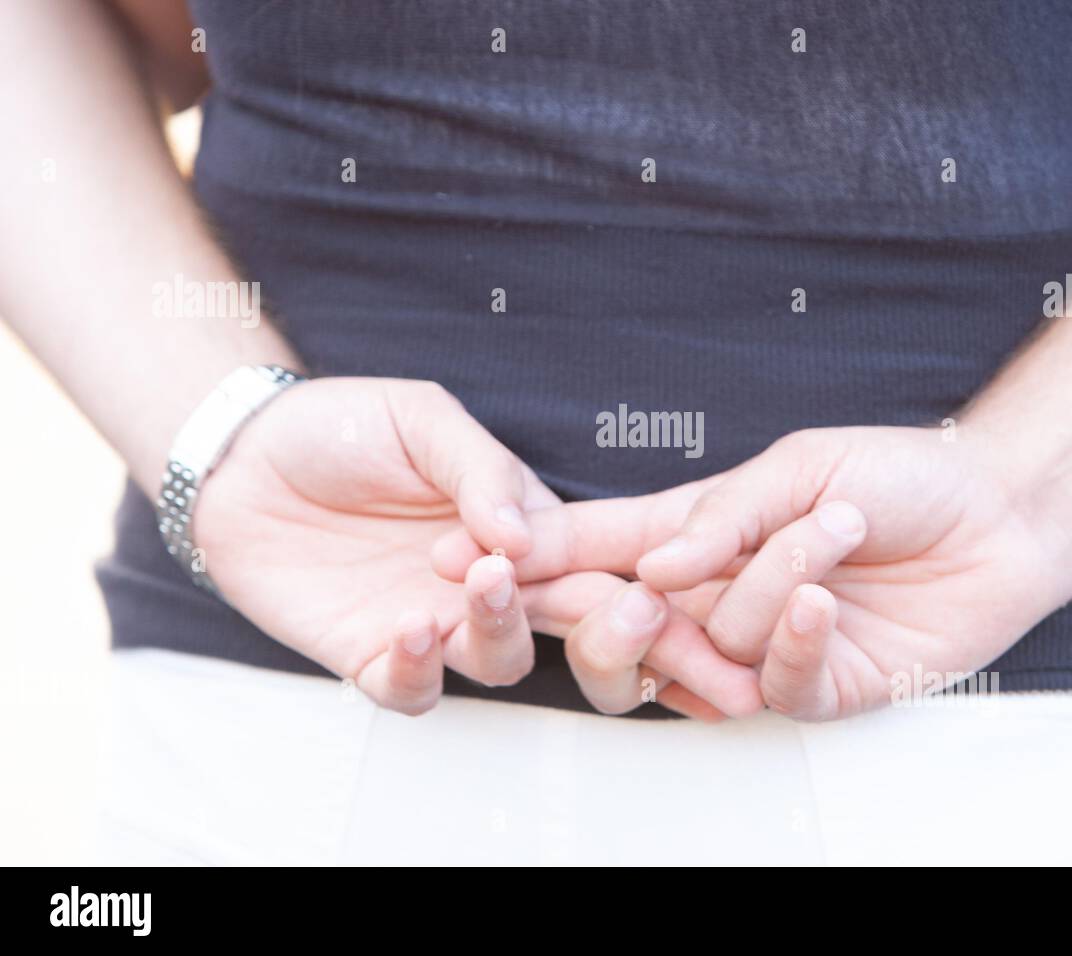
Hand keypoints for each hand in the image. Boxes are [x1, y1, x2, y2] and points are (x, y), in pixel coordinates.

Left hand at [191, 377, 758, 717]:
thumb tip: (525, 536)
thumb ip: (480, 470)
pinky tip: (412, 625)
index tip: (670, 580)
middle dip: (621, 638)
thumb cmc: (344, 426)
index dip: (648, 581)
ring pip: (501, 661)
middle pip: (578, 630)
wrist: (243, 455)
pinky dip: (420, 670)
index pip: (602, 562)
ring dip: (504, 629)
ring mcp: (436, 623)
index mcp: (522, 526)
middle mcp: (492, 584)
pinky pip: (412, 689)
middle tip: (638, 618)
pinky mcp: (373, 654)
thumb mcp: (424, 419)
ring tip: (483, 582)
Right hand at [435, 426, 1071, 719]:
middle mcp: (719, 600)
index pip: (601, 552)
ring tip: (831, 528)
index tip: (463, 552)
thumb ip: (720, 518)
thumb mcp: (798, 466)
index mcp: (699, 537)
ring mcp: (766, 648)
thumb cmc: (898, 475)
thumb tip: (652, 565)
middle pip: (622, 634)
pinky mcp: (821, 685)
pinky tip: (825, 593)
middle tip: (639, 589)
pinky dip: (795, 638)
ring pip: (710, 652)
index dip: (536, 558)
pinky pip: (779, 687)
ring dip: (770, 583)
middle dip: (617, 617)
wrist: (998, 509)